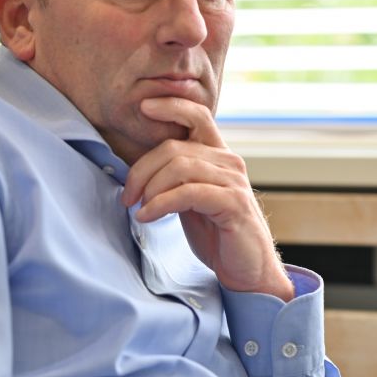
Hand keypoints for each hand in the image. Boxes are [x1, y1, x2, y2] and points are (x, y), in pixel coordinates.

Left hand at [121, 96, 294, 301]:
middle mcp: (229, 162)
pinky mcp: (233, 203)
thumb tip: (139, 167)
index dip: (171, 106)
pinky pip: (188, 193)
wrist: (248, 271)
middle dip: (142, 169)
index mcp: (219, 156)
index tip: (144, 106)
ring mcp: (233, 181)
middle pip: (174, 147)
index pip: (198, 116)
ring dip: (150, 188)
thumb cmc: (218, 235)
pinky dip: (161, 203)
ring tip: (138, 208)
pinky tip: (147, 216)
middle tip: (127, 195)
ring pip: (179, 167)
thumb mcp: (192, 199)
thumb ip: (176, 177)